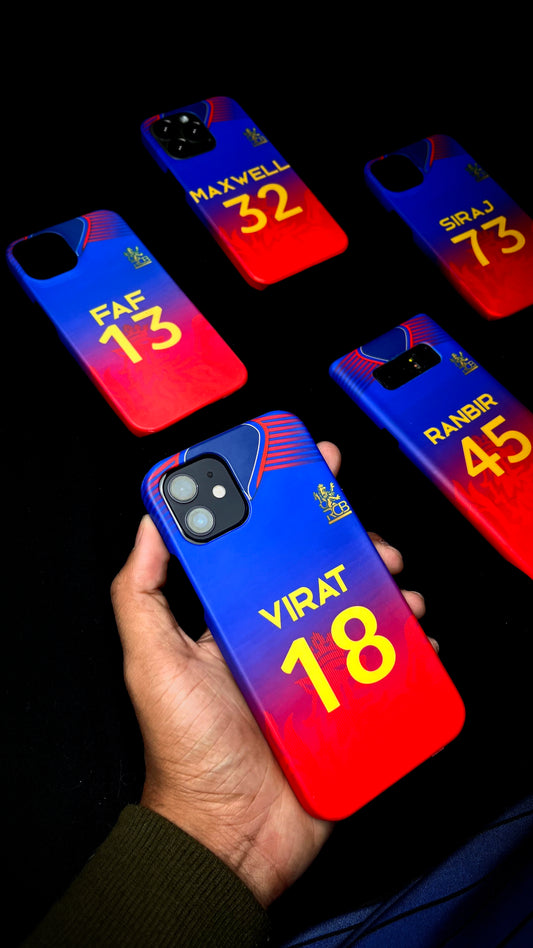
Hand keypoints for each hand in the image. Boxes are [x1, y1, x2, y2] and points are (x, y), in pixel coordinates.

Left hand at [111, 442, 426, 907]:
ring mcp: (316, 673)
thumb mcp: (151, 661)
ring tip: (398, 587)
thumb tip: (150, 520)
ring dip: (386, 590)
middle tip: (370, 536)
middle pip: (324, 575)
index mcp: (234, 621)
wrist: (230, 836)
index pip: (265, 551)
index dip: (290, 511)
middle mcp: (277, 640)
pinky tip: (415, 637)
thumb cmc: (185, 751)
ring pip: (361, 613)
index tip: (312, 473)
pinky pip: (385, 666)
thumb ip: (141, 592)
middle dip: (352, 545)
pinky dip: (407, 647)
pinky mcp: (348, 707)